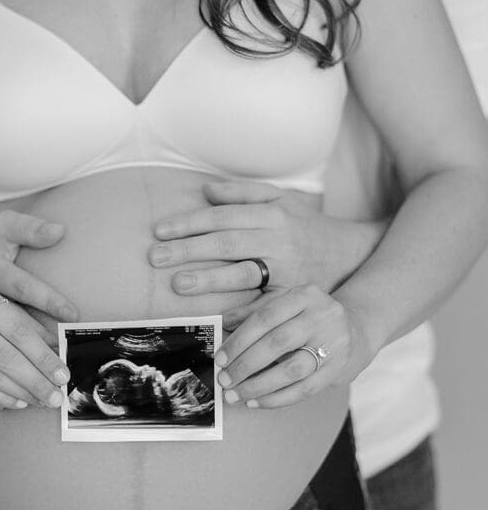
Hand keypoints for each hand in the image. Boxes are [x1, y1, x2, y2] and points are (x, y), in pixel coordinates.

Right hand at [0, 277, 69, 409]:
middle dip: (35, 379)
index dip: (43, 354)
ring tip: (41, 400)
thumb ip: (23, 322)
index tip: (62, 374)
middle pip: (4, 354)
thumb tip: (56, 349)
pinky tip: (17, 401)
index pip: (17, 328)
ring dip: (20, 391)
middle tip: (56, 396)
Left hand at [148, 180, 384, 328]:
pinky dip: (240, 313)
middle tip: (155, 257)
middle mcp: (278, 241)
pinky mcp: (292, 296)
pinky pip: (263, 306)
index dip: (189, 223)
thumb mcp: (280, 199)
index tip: (160, 231)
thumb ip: (242, 193)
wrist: (352, 253)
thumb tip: (204, 191)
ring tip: (178, 284)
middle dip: (188, 250)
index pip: (222, 217)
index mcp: (271, 215)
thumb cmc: (306, 225)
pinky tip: (216, 318)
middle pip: (226, 244)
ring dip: (209, 280)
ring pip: (242, 274)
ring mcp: (286, 271)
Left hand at [215, 284, 373, 408]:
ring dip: (259, 385)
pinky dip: (277, 398)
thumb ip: (253, 312)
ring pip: (291, 369)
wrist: (352, 327)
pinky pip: (304, 389)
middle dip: (245, 365)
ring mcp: (333, 344)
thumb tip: (223, 323)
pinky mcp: (337, 369)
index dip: (239, 340)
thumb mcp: (284, 303)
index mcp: (305, 295)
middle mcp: (322, 317)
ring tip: (236, 394)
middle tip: (224, 380)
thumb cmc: (306, 315)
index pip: (265, 317)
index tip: (220, 358)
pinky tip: (256, 402)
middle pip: (277, 343)